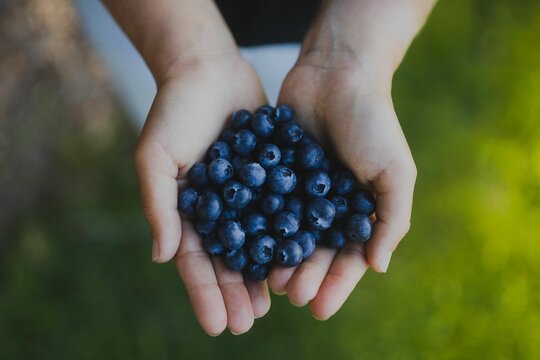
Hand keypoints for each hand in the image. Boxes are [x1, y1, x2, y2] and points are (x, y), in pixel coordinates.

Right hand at [134, 54, 269, 334]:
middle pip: (227, 260)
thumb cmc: (174, 111)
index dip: (205, 293)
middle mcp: (218, 210)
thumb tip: (163, 257)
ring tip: (273, 303)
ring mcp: (245, 196)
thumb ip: (159, 206)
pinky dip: (286, 237)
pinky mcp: (271, 178)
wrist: (208, 70)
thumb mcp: (156, 157)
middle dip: (235, 293)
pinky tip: (296, 260)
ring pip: (256, 244)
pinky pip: (280, 213)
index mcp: (187, 211)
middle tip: (248, 324)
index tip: (217, 324)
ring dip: (263, 275)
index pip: (195, 262)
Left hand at [270, 52, 416, 318]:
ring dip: (281, 259)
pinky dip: (259, 226)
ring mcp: (300, 189)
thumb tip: (377, 268)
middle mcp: (328, 205)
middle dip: (306, 275)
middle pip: (315, 251)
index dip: (336, 283)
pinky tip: (248, 245)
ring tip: (271, 281)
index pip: (348, 256)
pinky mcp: (275, 171)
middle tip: (292, 295)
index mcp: (359, 210)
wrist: (338, 73)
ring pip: (287, 234)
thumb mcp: (395, 172)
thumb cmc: (373, 123)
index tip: (320, 308)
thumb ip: (392, 220)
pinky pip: (266, 205)